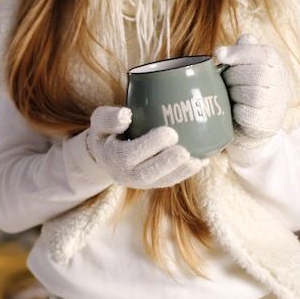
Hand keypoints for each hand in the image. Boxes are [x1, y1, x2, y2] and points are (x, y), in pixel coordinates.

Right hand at [86, 106, 205, 188]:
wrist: (104, 154)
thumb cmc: (106, 133)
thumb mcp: (99, 121)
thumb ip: (108, 118)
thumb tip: (126, 114)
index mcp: (112, 157)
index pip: (128, 155)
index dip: (149, 146)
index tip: (169, 132)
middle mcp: (124, 174)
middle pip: (146, 173)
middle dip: (167, 164)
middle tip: (183, 151)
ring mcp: (139, 182)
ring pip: (160, 181)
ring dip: (180, 173)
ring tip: (197, 161)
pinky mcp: (151, 183)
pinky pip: (168, 181)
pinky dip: (185, 174)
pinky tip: (200, 162)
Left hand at [214, 35, 289, 145]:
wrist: (247, 127)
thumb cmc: (241, 91)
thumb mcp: (242, 68)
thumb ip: (240, 52)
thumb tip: (221, 51)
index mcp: (277, 68)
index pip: (266, 55)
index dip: (240, 53)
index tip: (219, 55)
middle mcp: (282, 86)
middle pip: (260, 74)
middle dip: (234, 75)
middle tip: (224, 80)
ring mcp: (277, 107)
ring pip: (255, 94)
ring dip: (235, 92)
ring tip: (229, 94)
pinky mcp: (266, 125)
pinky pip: (248, 114)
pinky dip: (236, 110)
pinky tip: (233, 109)